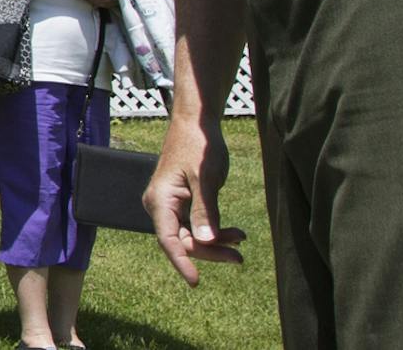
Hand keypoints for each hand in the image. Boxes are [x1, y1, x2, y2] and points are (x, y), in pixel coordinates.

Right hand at [145, 113, 246, 284]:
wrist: (198, 120)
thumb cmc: (199, 143)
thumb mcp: (205, 176)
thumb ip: (205, 210)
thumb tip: (205, 241)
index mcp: (160, 200)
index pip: (168, 240)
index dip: (182, 262)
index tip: (196, 281)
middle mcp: (161, 206)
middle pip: (184, 240)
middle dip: (211, 250)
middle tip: (239, 257)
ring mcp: (172, 205)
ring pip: (192, 235)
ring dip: (216, 241)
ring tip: (241, 239)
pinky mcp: (183, 203)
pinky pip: (196, 224)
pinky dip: (215, 229)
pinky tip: (234, 233)